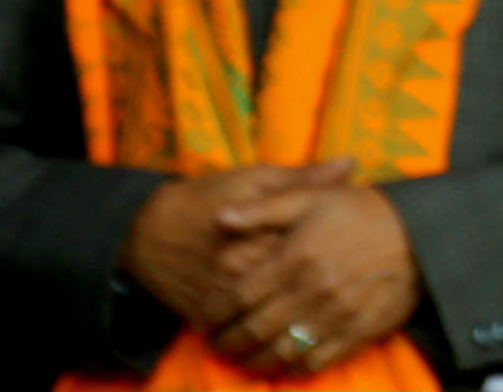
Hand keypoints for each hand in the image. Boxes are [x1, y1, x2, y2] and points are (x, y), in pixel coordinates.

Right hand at [119, 162, 356, 337]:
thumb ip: (303, 179)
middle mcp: (243, 271)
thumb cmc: (207, 198)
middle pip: (295, 292)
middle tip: (344, 290)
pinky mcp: (206, 317)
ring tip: (318, 312)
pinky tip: (286, 331)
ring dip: (297, 322)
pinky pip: (241, 335)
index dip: (339, 257)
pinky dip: (265, 336)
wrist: (149, 231)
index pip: (313, 254)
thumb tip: (351, 164)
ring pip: (269, 321)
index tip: (354, 255)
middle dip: (322, 294)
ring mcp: (223, 298)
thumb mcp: (256, 179)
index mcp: (263, 234)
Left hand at [205, 176, 422, 375]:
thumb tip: (221, 218)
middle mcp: (311, 291)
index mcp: (295, 258)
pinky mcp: (356, 333)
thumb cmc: (360, 211)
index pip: (240, 295)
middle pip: (254, 329)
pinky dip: (292, 368)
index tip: (203, 320)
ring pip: (280, 352)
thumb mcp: (312, 198)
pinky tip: (280, 365)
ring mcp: (334, 316)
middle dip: (227, 342)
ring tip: (240, 360)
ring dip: (253, 362)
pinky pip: (315, 361)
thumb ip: (264, 209)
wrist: (419, 234)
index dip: (215, 313)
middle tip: (214, 345)